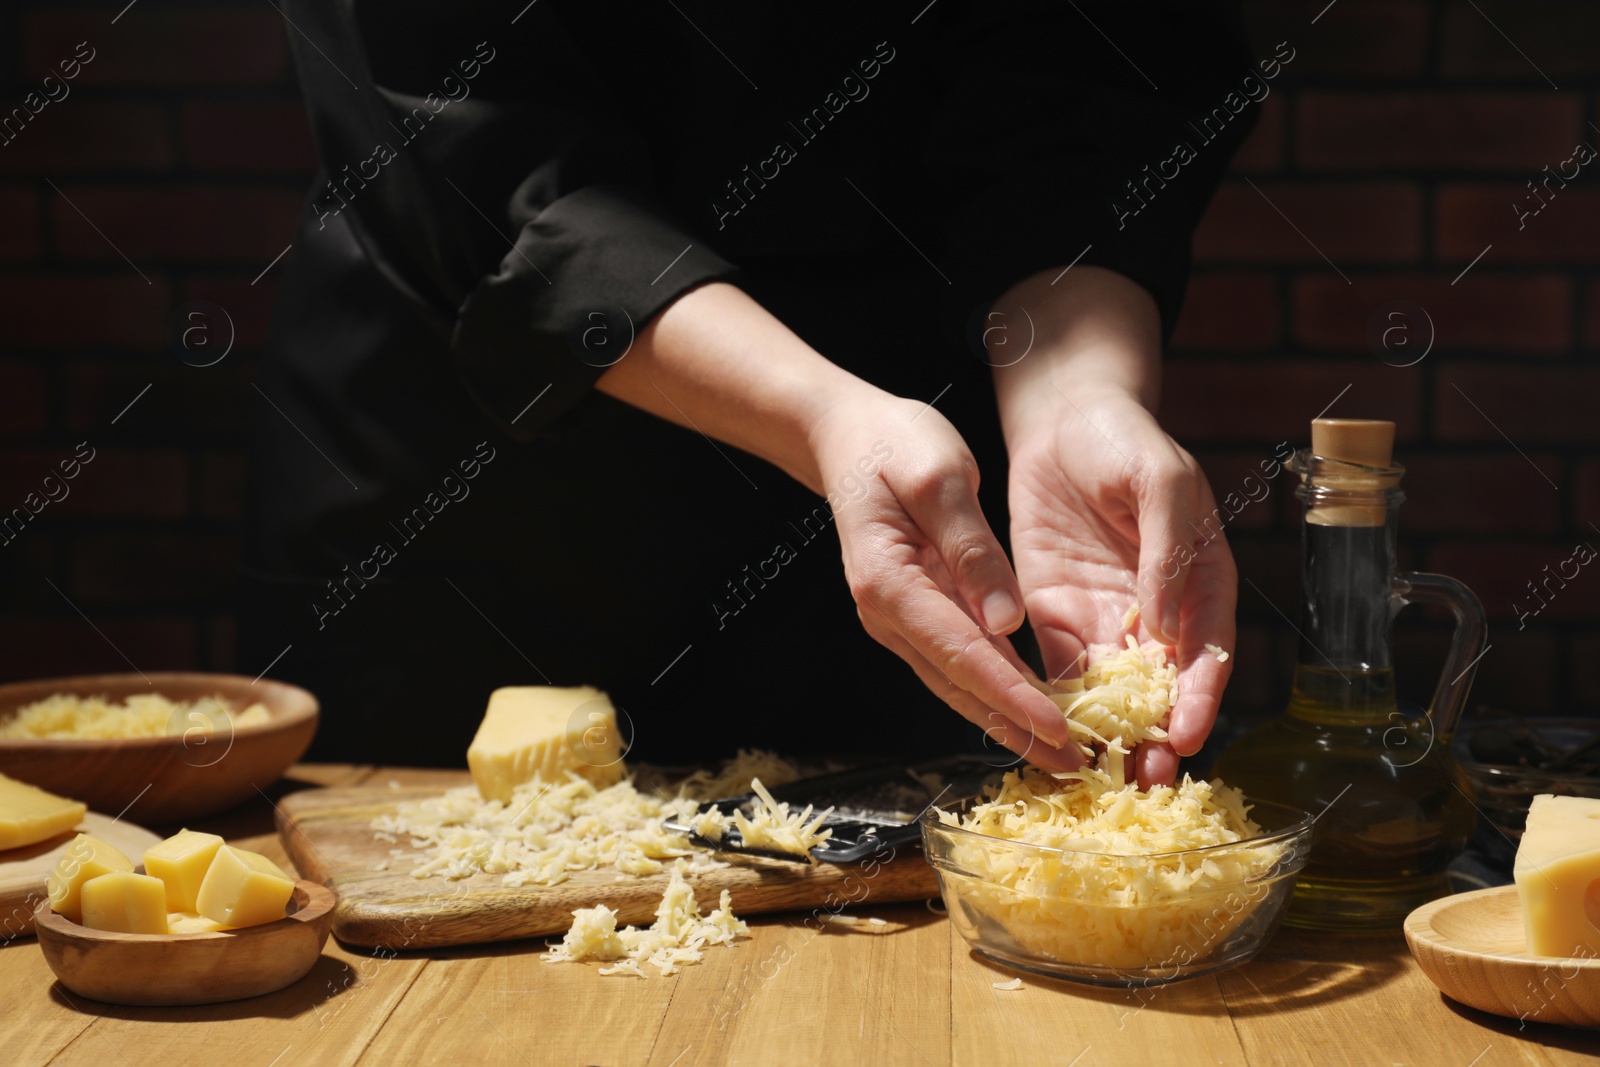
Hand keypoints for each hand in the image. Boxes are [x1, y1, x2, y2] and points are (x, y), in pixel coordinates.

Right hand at [808, 392, 1081, 770]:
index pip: (961, 653)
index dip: (1011, 696)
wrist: (845, 435)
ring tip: (1060, 752)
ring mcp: (896, 620)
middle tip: (1073, 765)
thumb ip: (972, 549)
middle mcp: (887, 615)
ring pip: (956, 684)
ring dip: (1006, 720)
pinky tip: (1028, 709)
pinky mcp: (912, 615)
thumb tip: (1007, 621)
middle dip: (1015, 728)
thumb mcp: (939, 477)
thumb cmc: (892, 443)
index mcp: (890, 582)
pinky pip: (956, 662)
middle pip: (958, 685)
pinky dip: (993, 691)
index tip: (1057, 728)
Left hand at [1005, 383, 1236, 787]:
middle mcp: (1159, 612)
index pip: (1205, 650)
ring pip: (1113, 693)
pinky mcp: (1058, 618)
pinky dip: (1059, 710)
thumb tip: (1166, 622)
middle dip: (1156, 736)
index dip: (1198, 695)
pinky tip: (1052, 743)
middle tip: (1148, 781)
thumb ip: (1167, 548)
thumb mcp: (1160, 480)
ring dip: (1111, 738)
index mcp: (1200, 580)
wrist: (1060, 421)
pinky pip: (1061, 672)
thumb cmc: (1124, 440)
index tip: (1184, 734)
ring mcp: (1107, 619)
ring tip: (1103, 779)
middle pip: (1162, 686)